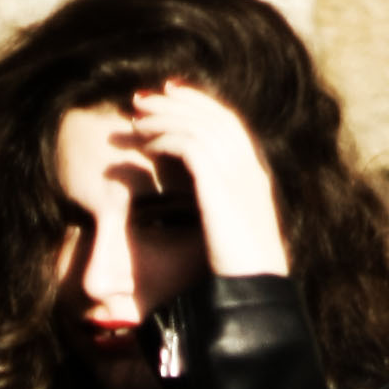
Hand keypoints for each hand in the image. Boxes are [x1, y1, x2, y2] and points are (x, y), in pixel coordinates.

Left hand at [122, 81, 289, 279]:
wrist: (255, 294)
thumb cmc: (242, 277)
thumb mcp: (233, 236)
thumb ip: (220, 212)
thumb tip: (203, 208)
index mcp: (255, 178)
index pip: (228, 124)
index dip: (199, 105)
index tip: (172, 94)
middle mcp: (250, 169)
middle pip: (212, 116)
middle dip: (175, 102)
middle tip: (142, 98)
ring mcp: (237, 175)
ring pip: (196, 126)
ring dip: (162, 118)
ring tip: (133, 119)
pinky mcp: (218, 186)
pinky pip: (188, 146)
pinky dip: (164, 140)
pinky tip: (145, 146)